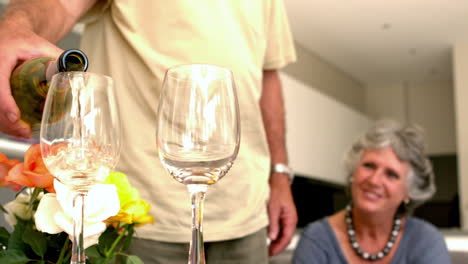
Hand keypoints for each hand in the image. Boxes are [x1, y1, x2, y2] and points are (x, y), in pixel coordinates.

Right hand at [0, 18, 61, 137]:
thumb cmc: (27, 41)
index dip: (6, 102)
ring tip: (21, 132)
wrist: (14, 35)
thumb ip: (63, 61)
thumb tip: (80, 75)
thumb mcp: (46, 48)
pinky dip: (2, 118)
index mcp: (2, 57)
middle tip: (24, 131)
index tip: (16, 117)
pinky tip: (14, 126)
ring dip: (4, 123)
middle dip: (7, 120)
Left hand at [267, 173, 297, 255]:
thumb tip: (273, 237)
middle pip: (285, 237)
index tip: (271, 253)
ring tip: (267, 246)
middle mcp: (290, 219)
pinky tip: (268, 236)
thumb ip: (273, 223)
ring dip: (276, 240)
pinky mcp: (281, 214)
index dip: (279, 247)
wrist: (277, 178)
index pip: (287, 238)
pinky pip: (279, 227)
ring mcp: (285, 216)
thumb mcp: (273, 207)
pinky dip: (274, 233)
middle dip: (277, 246)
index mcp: (291, 218)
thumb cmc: (277, 189)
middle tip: (268, 252)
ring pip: (282, 233)